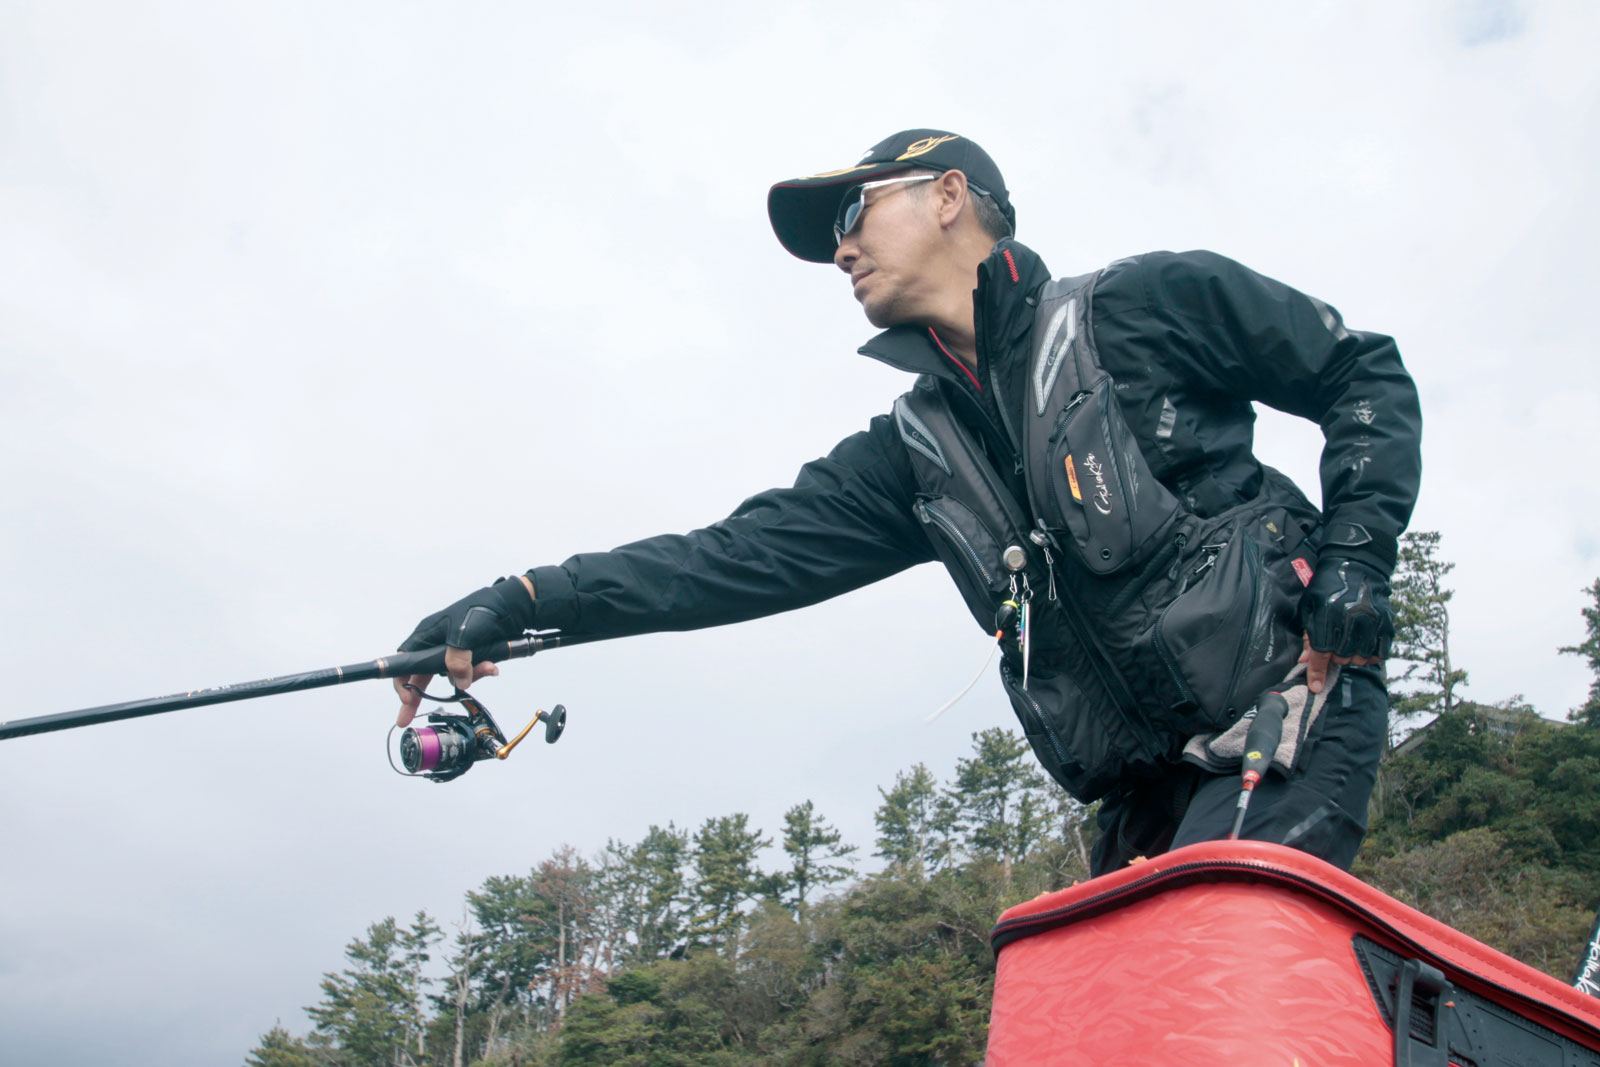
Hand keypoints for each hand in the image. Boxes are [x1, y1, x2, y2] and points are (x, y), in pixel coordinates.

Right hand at [395, 575, 534, 725]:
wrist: (515, 605)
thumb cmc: (485, 608)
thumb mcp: (466, 633)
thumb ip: (457, 659)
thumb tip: (460, 682)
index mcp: (428, 634)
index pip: (405, 661)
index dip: (402, 682)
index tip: (408, 699)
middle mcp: (437, 642)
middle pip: (422, 674)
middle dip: (418, 696)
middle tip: (406, 717)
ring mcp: (454, 650)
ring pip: (452, 675)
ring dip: (467, 678)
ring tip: (487, 667)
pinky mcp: (471, 654)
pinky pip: (469, 672)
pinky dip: (480, 672)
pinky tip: (491, 667)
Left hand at [1297, 557, 1391, 693]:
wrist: (1356, 564)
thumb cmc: (1327, 586)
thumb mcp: (1309, 607)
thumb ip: (1307, 634)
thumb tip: (1305, 660)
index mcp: (1327, 614)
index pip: (1321, 652)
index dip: (1317, 672)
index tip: (1316, 687)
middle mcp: (1351, 619)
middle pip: (1341, 657)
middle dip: (1333, 656)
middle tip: (1333, 643)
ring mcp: (1372, 621)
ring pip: (1361, 657)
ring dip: (1351, 655)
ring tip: (1347, 641)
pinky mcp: (1387, 623)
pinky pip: (1379, 652)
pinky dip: (1370, 653)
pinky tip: (1362, 642)